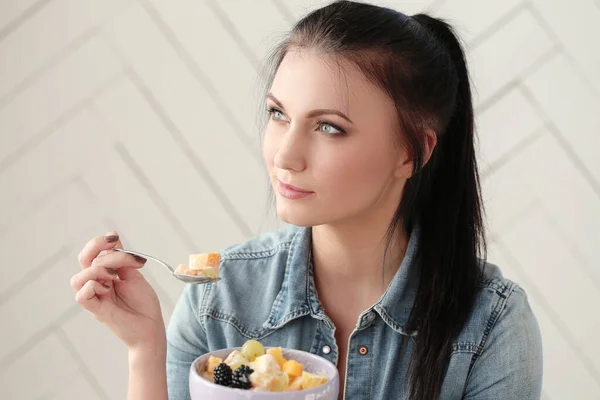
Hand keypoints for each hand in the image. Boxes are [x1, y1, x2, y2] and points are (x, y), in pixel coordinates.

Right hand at [71, 231, 165, 351]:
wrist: (151, 328)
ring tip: (115, 276)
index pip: (93, 254)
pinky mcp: (96, 310)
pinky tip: (109, 287)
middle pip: (82, 261)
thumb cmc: (144, 304)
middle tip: (114, 245)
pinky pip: (81, 295)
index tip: (115, 237)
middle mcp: (97, 285)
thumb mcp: (134, 276)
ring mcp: (95, 297)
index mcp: (106, 275)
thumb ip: (122, 260)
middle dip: (95, 247)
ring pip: (78, 278)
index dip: (100, 243)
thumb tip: (113, 237)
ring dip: (97, 270)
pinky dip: (93, 285)